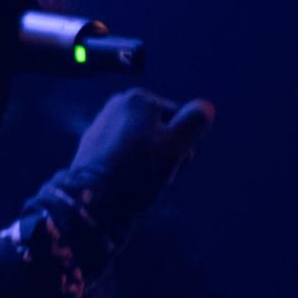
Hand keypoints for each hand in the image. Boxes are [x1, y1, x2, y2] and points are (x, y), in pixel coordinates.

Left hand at [68, 89, 214, 213]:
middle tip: (158, 174)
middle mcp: (117, 104)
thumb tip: (206, 107)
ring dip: (148, 161)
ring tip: (141, 181)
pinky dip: (128, 165)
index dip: (183, 145)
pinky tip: (125, 182)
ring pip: (141, 142)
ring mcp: (101, 124)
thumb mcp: (175, 146)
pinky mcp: (91, 145)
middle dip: (165, 152)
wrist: (93, 199)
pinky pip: (122, 153)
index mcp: (139, 98)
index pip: (180, 120)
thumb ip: (194, 123)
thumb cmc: (138, 170)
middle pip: (159, 130)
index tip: (175, 163)